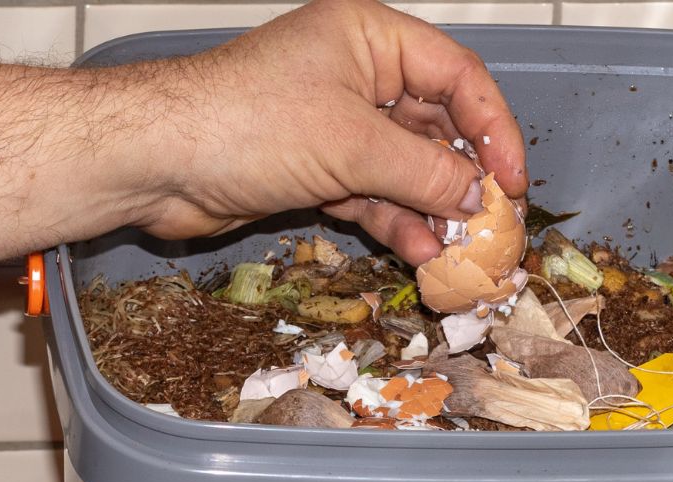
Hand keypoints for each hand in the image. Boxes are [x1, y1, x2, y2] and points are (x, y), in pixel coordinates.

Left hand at [120, 0, 527, 265]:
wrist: (157, 161)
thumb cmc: (244, 123)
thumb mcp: (352, 145)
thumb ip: (424, 172)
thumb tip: (476, 196)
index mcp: (370, 38)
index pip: (458, 76)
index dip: (494, 127)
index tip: (514, 178)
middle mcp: (356, 74)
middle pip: (435, 125)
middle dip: (464, 177)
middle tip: (494, 224)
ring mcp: (333, 124)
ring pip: (404, 167)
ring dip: (433, 209)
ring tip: (460, 251)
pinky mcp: (312, 168)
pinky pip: (372, 194)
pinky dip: (395, 221)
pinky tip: (420, 253)